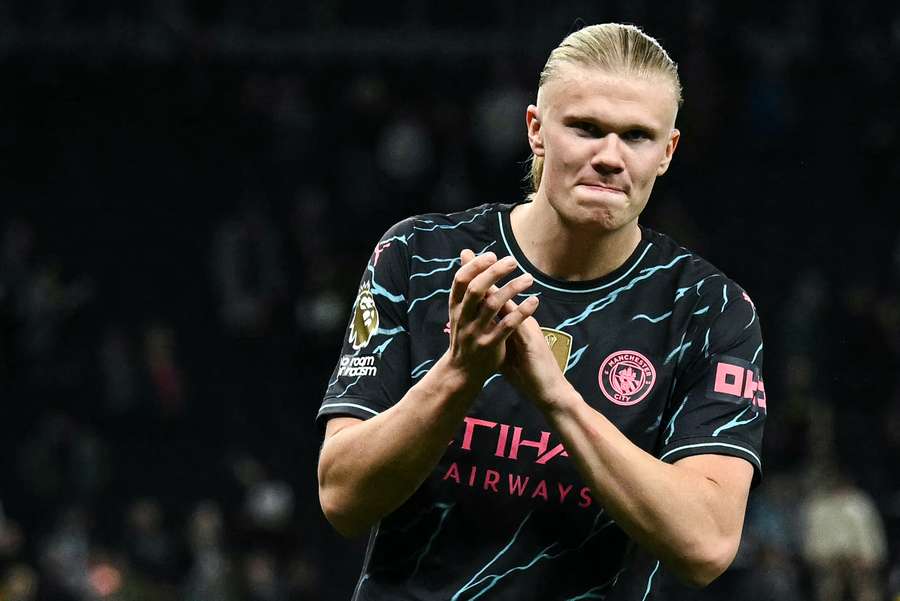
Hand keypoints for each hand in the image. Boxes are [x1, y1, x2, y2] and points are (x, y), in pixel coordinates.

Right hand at [445, 250, 537, 384]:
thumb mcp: (461, 309)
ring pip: (493, 306)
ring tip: (529, 278)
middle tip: (513, 261)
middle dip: (494, 273)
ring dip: (512, 289)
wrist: (462, 371)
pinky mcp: (490, 346)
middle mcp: (463, 318)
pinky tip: (534, 301)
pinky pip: (508, 326)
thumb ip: (467, 283)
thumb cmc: (465, 333)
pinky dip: (522, 312)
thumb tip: (466, 252)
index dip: (475, 266)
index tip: (492, 255)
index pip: (461, 281)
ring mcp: (476, 333)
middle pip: (477, 290)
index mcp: (456, 307)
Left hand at [455, 253, 572, 410]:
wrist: (549, 391)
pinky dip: (509, 311)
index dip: (480, 283)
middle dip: (483, 277)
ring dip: (494, 289)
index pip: (495, 299)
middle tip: (467, 257)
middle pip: (500, 294)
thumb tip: (480, 332)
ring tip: (479, 273)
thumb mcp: (508, 352)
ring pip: (509, 304)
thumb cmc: (527, 373)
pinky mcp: (532, 340)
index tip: (464, 266)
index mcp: (514, 323)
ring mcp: (528, 328)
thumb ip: (496, 337)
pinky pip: (519, 321)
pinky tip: (497, 303)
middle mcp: (521, 321)